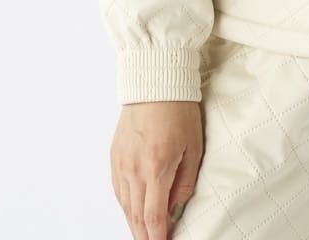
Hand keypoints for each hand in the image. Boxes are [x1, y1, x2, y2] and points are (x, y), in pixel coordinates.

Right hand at [110, 101, 203, 239]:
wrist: (155, 83)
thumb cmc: (179, 110)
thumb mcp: (194, 146)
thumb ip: (185, 180)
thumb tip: (177, 206)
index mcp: (157, 167)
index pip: (153, 217)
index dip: (158, 238)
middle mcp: (134, 170)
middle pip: (136, 217)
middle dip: (145, 236)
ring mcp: (121, 164)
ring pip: (125, 207)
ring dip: (134, 224)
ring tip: (145, 234)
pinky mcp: (114, 157)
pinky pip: (118, 191)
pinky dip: (126, 206)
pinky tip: (133, 212)